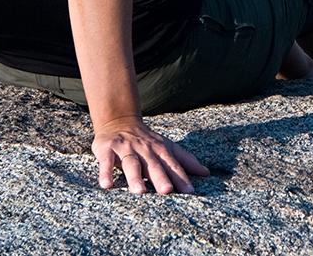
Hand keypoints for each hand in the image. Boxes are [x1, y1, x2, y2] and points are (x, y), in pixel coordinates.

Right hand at [92, 116, 209, 194]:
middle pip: (153, 164)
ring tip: (139, 191)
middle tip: (167, 191)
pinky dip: (105, 172)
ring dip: (134, 177)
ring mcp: (125, 147)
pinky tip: (106, 185)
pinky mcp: (107, 148)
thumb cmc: (146, 141)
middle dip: (160, 177)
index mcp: (159, 149)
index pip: (171, 164)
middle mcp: (144, 148)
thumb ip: (185, 160)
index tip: (190, 192)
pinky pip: (105, 161)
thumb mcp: (166, 146)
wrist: (119, 120)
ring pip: (131, 163)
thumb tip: (207, 173)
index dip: (181, 177)